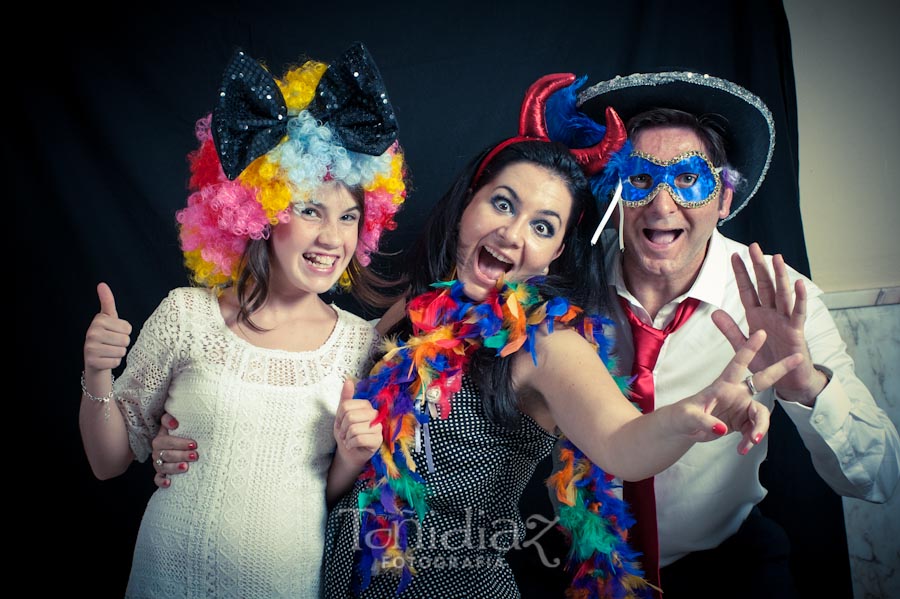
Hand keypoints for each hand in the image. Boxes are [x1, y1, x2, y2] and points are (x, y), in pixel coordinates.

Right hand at [83, 283, 131, 376]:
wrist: (94, 359)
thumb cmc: (105, 335)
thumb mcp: (108, 318)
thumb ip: (107, 301)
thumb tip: (102, 284)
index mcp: (98, 320)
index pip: (127, 328)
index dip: (124, 332)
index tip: (113, 331)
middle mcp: (92, 332)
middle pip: (126, 340)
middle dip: (122, 343)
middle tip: (111, 343)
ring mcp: (90, 348)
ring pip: (122, 351)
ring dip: (118, 353)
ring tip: (108, 351)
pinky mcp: (92, 362)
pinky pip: (116, 362)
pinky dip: (114, 362)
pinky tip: (105, 359)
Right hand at [151, 412, 198, 488]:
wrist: (179, 446)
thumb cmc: (180, 434)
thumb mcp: (175, 424)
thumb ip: (170, 419)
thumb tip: (174, 422)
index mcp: (160, 439)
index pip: (166, 441)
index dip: (179, 443)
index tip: (194, 444)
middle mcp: (158, 452)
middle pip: (167, 455)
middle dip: (181, 455)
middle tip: (195, 456)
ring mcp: (158, 464)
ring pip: (163, 467)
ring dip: (174, 467)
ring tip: (186, 467)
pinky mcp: (160, 474)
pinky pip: (157, 480)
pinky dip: (162, 482)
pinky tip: (169, 483)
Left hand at [333, 379, 381, 468]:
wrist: (348, 452)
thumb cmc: (346, 432)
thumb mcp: (341, 415)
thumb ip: (345, 398)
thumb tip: (349, 381)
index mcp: (366, 405)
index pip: (347, 406)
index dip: (339, 417)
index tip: (341, 424)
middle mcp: (375, 414)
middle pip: (350, 416)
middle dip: (343, 428)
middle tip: (344, 434)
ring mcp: (378, 427)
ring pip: (354, 429)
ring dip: (347, 438)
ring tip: (349, 440)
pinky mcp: (379, 440)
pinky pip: (360, 439)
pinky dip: (351, 444)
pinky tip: (352, 445)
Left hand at [677, 330, 803, 453]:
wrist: (684, 429)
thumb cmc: (682, 416)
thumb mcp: (688, 418)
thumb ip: (705, 421)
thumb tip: (722, 429)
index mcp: (722, 385)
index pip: (737, 364)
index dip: (748, 349)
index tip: (760, 333)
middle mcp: (736, 393)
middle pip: (762, 380)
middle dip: (780, 368)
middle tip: (799, 356)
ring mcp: (741, 407)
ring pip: (762, 414)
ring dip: (759, 429)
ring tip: (749, 443)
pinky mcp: (743, 421)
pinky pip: (755, 430)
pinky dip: (751, 440)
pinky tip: (742, 448)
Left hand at [712, 243, 826, 404]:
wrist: (787, 381)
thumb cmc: (768, 362)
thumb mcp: (743, 346)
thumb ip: (730, 329)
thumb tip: (714, 312)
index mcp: (757, 316)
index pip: (747, 290)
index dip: (740, 274)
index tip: (733, 256)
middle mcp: (771, 314)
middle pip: (764, 286)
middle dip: (759, 267)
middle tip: (754, 246)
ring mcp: (785, 321)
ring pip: (782, 294)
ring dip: (779, 276)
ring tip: (776, 258)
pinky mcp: (797, 332)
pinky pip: (798, 313)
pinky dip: (800, 299)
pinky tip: (799, 284)